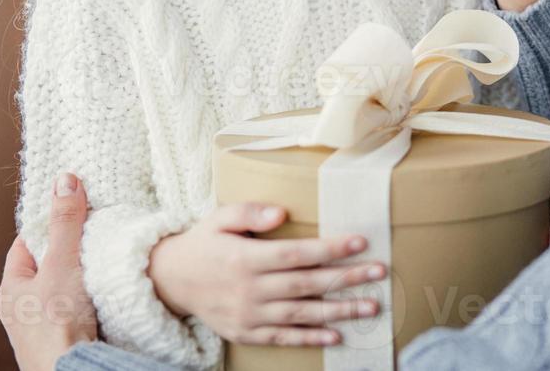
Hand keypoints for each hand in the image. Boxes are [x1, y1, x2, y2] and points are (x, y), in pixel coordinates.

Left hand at [0, 173, 97, 370]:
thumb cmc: (57, 326)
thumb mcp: (62, 264)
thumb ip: (65, 224)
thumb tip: (65, 180)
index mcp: (12, 290)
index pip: (27, 243)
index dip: (52, 224)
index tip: (75, 209)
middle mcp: (24, 309)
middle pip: (50, 264)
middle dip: (75, 248)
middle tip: (98, 233)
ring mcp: (46, 324)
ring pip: (68, 286)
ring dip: (88, 274)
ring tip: (108, 260)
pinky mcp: (69, 336)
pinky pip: (82, 305)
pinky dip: (96, 295)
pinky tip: (110, 290)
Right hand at [147, 202, 385, 346]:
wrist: (170, 281)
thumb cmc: (204, 242)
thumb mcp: (219, 218)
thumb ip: (250, 212)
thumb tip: (282, 213)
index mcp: (245, 259)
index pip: (296, 254)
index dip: (330, 249)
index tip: (361, 242)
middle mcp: (249, 290)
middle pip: (306, 285)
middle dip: (346, 279)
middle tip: (379, 273)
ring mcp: (248, 315)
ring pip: (301, 314)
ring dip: (339, 311)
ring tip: (371, 307)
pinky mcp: (246, 333)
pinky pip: (283, 337)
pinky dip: (310, 338)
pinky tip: (338, 336)